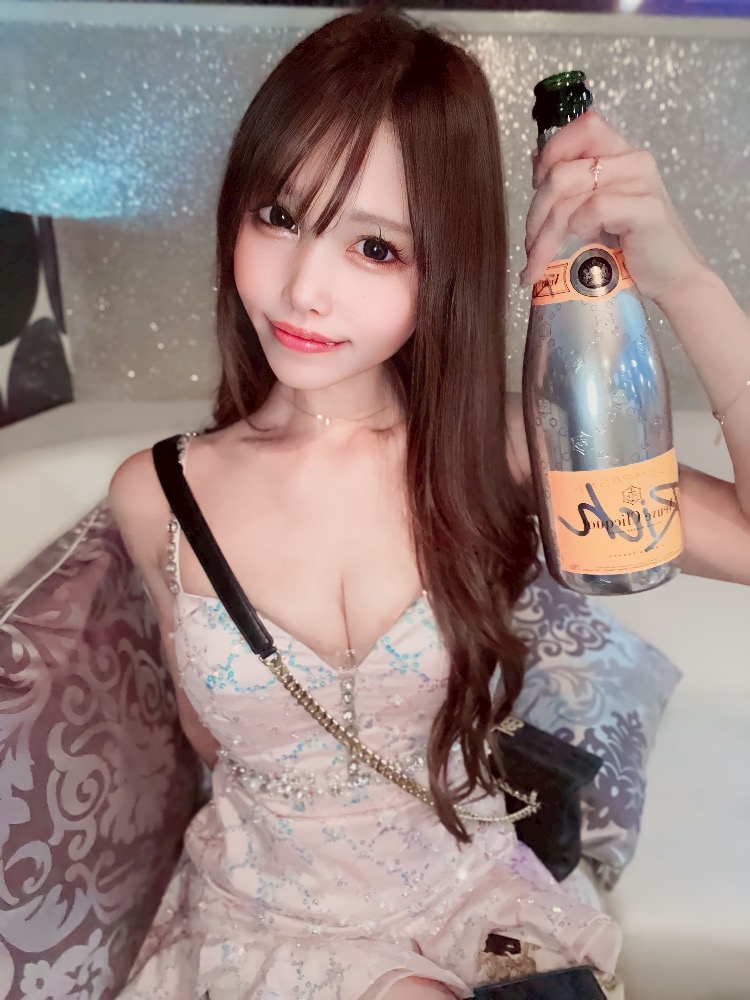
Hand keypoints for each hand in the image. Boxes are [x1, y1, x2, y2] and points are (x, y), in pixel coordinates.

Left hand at [520, 110, 706, 307]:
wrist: (671, 279)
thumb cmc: (632, 248)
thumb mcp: (597, 211)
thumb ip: (573, 184)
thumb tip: (536, 160)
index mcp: (620, 154)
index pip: (581, 129)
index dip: (551, 155)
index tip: (537, 190)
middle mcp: (632, 161)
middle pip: (561, 171)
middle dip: (535, 213)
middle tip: (531, 247)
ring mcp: (641, 182)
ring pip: (569, 195)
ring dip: (546, 234)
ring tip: (539, 263)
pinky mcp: (646, 209)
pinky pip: (595, 208)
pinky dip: (576, 230)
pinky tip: (576, 251)